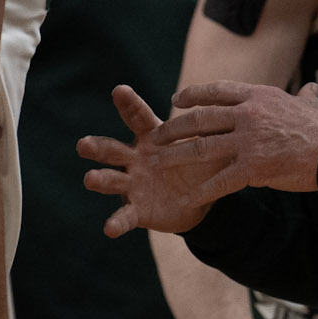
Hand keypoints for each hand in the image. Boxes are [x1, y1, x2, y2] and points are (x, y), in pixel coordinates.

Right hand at [80, 86, 234, 235]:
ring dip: (100, 180)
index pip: (138, 117)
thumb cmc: (199, 164)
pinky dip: (116, 222)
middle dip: (97, 146)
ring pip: (111, 180)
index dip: (128, 104)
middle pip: (112, 149)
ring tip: (89, 179)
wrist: (199, 199)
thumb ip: (213, 130)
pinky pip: (124, 216)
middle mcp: (135, 159)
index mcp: (151, 138)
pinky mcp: (136, 209)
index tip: (119, 90)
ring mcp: (132, 184)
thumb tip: (235, 107)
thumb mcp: (207, 147)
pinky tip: (109, 229)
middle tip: (82, 144)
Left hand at [155, 82, 317, 193]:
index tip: (177, 100)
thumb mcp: (312, 104)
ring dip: (177, 156)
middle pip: (200, 118)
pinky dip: (202, 190)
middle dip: (175, 127)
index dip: (193, 94)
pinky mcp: (254, 168)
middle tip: (158, 135)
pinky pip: (220, 180)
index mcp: (259, 96)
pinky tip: (189, 198)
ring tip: (159, 163)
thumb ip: (304, 96)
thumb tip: (310, 89)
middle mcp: (248, 115)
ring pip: (202, 148)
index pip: (217, 91)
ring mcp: (249, 141)